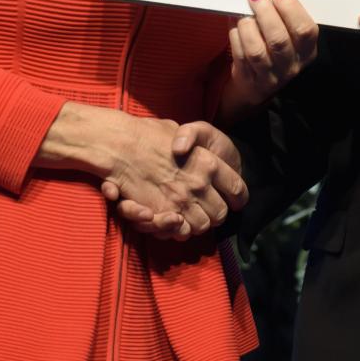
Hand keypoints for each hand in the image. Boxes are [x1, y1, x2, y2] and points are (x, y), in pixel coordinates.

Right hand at [38, 104, 245, 239]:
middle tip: (207, 210)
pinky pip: (180, 231)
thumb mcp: (181, 129)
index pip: (237, 189)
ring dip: (197, 225)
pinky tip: (174, 220)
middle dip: (216, 215)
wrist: (121, 144)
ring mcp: (181, 200)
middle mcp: (199, 183)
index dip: (238, 198)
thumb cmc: (151, 134)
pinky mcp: (163, 213)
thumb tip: (201, 155)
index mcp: (208, 162)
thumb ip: (195, 140)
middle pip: (221, 214)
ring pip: (202, 226)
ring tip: (189, 216)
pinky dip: (179, 230)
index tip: (235, 200)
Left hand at [222, 0, 317, 118]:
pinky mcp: (249, 79)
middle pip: (279, 39)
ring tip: (243, 13)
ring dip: (247, 26)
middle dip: (265, 12)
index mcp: (307, 51)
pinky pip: (240, 56)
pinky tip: (235, 25)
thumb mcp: (289, 37)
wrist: (258, 86)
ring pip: (257, 50)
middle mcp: (291, 65)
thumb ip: (284, 17)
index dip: (291, 8)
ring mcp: (269, 76)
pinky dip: (236, 36)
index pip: (305, 30)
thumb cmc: (275, 50)